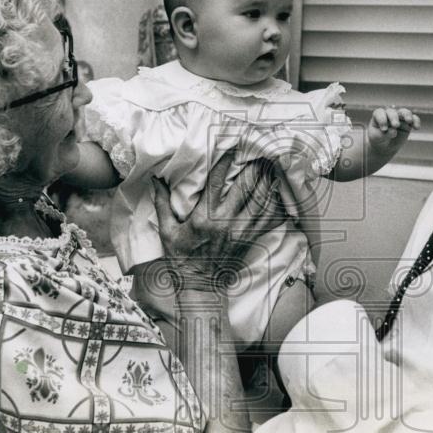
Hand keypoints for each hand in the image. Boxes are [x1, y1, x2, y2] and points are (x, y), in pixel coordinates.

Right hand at [151, 149, 285, 288]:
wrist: (200, 286)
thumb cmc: (181, 258)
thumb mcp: (167, 231)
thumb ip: (162, 204)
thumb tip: (155, 180)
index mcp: (204, 217)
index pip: (216, 182)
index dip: (226, 161)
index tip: (233, 146)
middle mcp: (225, 222)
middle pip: (244, 188)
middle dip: (253, 167)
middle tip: (259, 151)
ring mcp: (240, 231)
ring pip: (259, 201)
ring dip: (266, 182)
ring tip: (271, 166)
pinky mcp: (250, 239)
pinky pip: (267, 219)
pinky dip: (274, 204)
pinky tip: (278, 192)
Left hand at [368, 106, 419, 152]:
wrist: (385, 147)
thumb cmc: (378, 139)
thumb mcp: (377, 138)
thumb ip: (384, 134)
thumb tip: (394, 131)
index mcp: (378, 115)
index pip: (380, 113)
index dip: (382, 119)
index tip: (383, 129)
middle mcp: (389, 114)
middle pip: (392, 112)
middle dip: (394, 118)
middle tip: (396, 125)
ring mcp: (399, 118)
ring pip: (404, 112)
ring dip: (407, 115)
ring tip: (409, 121)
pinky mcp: (408, 123)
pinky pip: (414, 119)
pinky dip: (416, 121)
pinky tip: (417, 127)